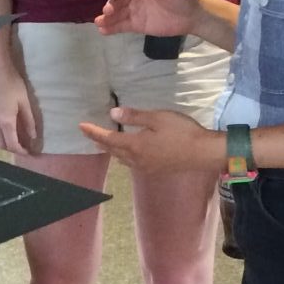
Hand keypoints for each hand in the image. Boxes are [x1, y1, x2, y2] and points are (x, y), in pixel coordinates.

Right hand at [0, 62, 38, 155]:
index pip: (13, 145)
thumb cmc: (12, 82)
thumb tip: (32, 136)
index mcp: (5, 121)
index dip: (21, 151)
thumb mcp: (25, 101)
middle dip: (11, 148)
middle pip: (1, 145)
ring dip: (1, 142)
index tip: (28, 152)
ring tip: (9, 136)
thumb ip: (29, 121)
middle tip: (21, 145)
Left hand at [78, 106, 221, 174]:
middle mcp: (136, 159)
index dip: (94, 132)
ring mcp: (146, 167)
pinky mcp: (155, 170)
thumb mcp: (158, 118)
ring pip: (121, 159)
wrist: (203, 153)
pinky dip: (123, 157)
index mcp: (135, 145)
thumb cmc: (182, 132)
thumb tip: (113, 113)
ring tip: (103, 144)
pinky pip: (132, 164)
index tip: (81, 126)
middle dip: (99, 142)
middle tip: (88, 135)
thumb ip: (135, 116)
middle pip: (113, 150)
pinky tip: (126, 155)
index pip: (108, 138)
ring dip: (111, 151)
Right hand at [95, 0, 201, 38]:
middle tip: (108, 11)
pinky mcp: (136, 25)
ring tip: (99, 22)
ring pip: (117, 13)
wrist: (192, 15)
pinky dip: (111, 28)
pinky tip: (103, 30)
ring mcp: (135, 11)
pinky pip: (121, 26)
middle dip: (111, 3)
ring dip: (106, 17)